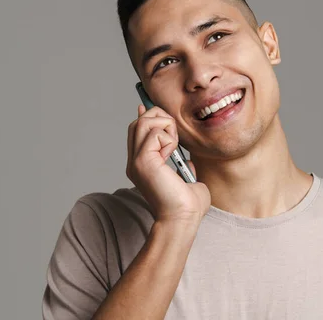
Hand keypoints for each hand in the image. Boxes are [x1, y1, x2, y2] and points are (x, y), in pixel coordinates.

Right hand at [126, 104, 210, 225]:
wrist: (184, 218)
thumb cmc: (188, 204)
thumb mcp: (186, 176)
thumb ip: (182, 162)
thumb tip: (184, 154)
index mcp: (142, 164)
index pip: (136, 130)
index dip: (145, 115)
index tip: (146, 106)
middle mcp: (135, 161)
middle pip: (139, 121)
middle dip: (160, 118)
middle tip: (175, 137)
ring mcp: (136, 161)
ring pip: (144, 122)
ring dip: (165, 127)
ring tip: (174, 146)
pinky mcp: (143, 161)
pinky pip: (154, 133)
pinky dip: (168, 138)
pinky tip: (172, 153)